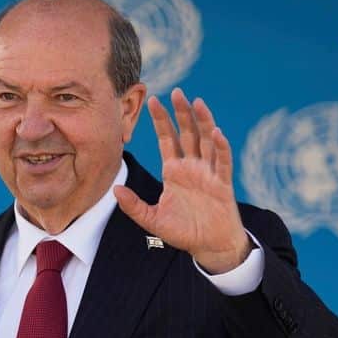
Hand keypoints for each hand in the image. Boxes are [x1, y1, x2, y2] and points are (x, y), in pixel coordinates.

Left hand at [114, 87, 251, 273]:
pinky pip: (222, 162)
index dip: (161, 121)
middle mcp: (192, 167)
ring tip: (197, 102)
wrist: (209, 246)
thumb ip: (134, 205)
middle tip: (176, 91)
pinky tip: (216, 132)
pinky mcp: (222, 184)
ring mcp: (208, 173)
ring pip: (207, 141)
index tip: (152, 100)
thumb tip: (115, 189)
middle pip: (188, 133)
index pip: (167, 139)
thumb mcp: (151, 219)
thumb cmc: (182, 231)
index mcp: (174, 172)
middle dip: (181, 113)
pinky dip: (220, 147)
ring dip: (203, 121)